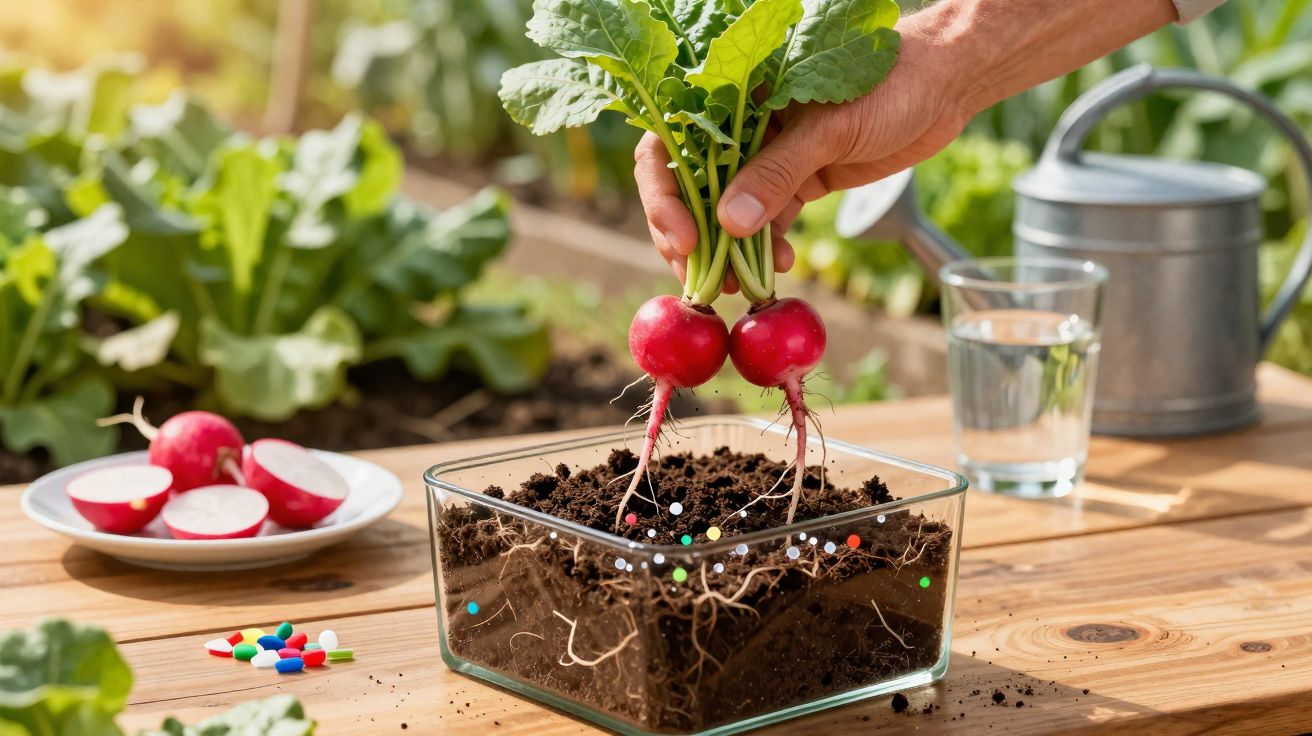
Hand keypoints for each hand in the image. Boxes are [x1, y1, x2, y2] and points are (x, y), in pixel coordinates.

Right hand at [635, 21, 972, 290]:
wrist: (945, 84)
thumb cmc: (890, 80)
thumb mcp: (831, 126)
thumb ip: (778, 172)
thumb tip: (729, 226)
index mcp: (732, 94)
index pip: (671, 144)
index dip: (664, 194)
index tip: (685, 238)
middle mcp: (740, 127)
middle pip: (689, 187)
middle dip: (689, 236)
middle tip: (700, 279)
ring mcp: (768, 157)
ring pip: (728, 213)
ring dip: (727, 253)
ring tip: (736, 286)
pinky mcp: (799, 180)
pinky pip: (768, 223)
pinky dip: (767, 251)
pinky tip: (778, 269)